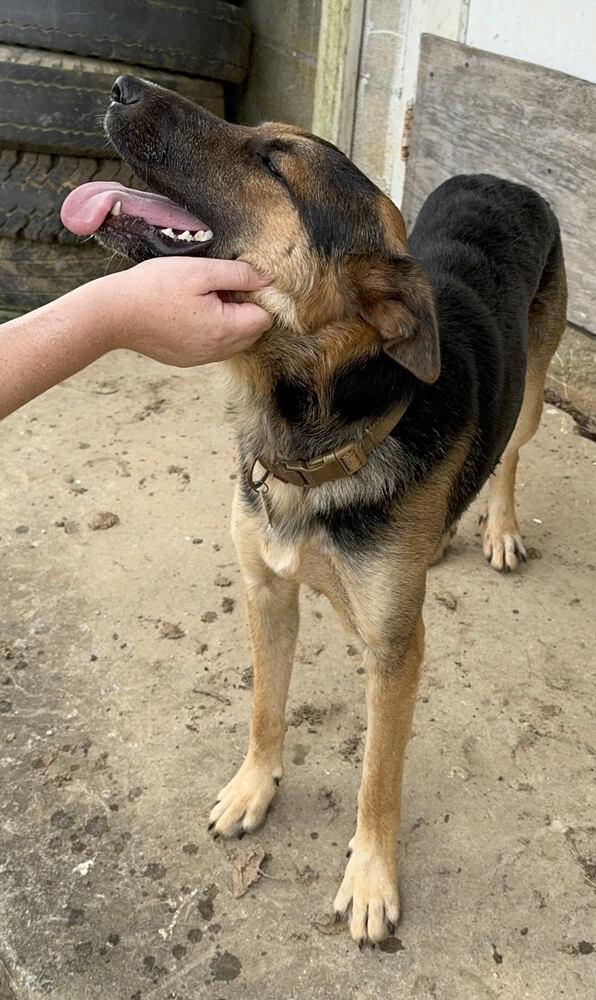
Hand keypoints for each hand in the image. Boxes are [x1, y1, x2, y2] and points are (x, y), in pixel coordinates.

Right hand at [98, 256, 272, 365]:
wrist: (113, 314)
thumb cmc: (155, 287)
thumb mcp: (201, 271)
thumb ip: (239, 275)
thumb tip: (268, 279)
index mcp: (226, 330)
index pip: (265, 319)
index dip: (257, 297)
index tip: (237, 281)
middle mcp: (217, 352)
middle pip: (252, 332)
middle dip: (245, 309)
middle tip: (219, 287)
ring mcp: (201, 359)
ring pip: (233, 341)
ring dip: (228, 321)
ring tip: (203, 298)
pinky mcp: (186, 360)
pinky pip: (212, 347)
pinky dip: (210, 331)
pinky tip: (189, 313)